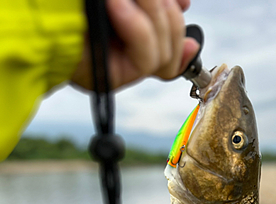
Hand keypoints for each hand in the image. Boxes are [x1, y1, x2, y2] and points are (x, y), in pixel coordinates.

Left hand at [71, 0, 199, 89]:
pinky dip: (136, 28)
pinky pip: (147, 58)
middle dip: (164, 11)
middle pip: (176, 39)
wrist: (41, 14)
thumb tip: (187, 4)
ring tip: (116, 0)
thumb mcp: (122, 1)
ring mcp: (126, 66)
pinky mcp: (115, 77)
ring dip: (149, 14)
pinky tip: (116, 7)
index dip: (179, 17)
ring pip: (166, 50)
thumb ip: (153, 2)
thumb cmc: (76, 5)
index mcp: (138, 28)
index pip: (175, 32)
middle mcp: (134, 49)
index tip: (182, 1)